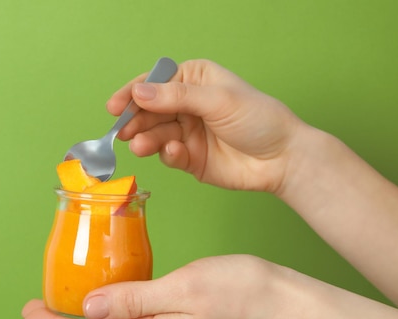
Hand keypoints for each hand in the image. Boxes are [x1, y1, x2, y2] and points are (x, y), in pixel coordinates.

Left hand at [22, 255, 293, 318]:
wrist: (288, 305)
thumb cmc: (242, 291)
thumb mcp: (181, 288)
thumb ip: (132, 299)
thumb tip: (89, 309)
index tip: (29, 314)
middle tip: (40, 305)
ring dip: (96, 314)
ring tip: (73, 298)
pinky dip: (122, 309)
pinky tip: (118, 296)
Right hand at [108, 59, 303, 192]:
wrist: (282, 159)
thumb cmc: (258, 119)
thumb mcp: (218, 100)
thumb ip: (176, 97)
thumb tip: (139, 92)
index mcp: (194, 80)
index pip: (155, 83)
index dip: (133, 94)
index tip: (115, 106)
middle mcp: (187, 105)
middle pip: (149, 111)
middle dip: (135, 120)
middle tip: (123, 131)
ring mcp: (187, 132)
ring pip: (155, 134)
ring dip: (146, 139)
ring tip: (142, 146)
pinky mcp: (189, 158)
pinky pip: (168, 155)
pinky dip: (168, 155)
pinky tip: (176, 153)